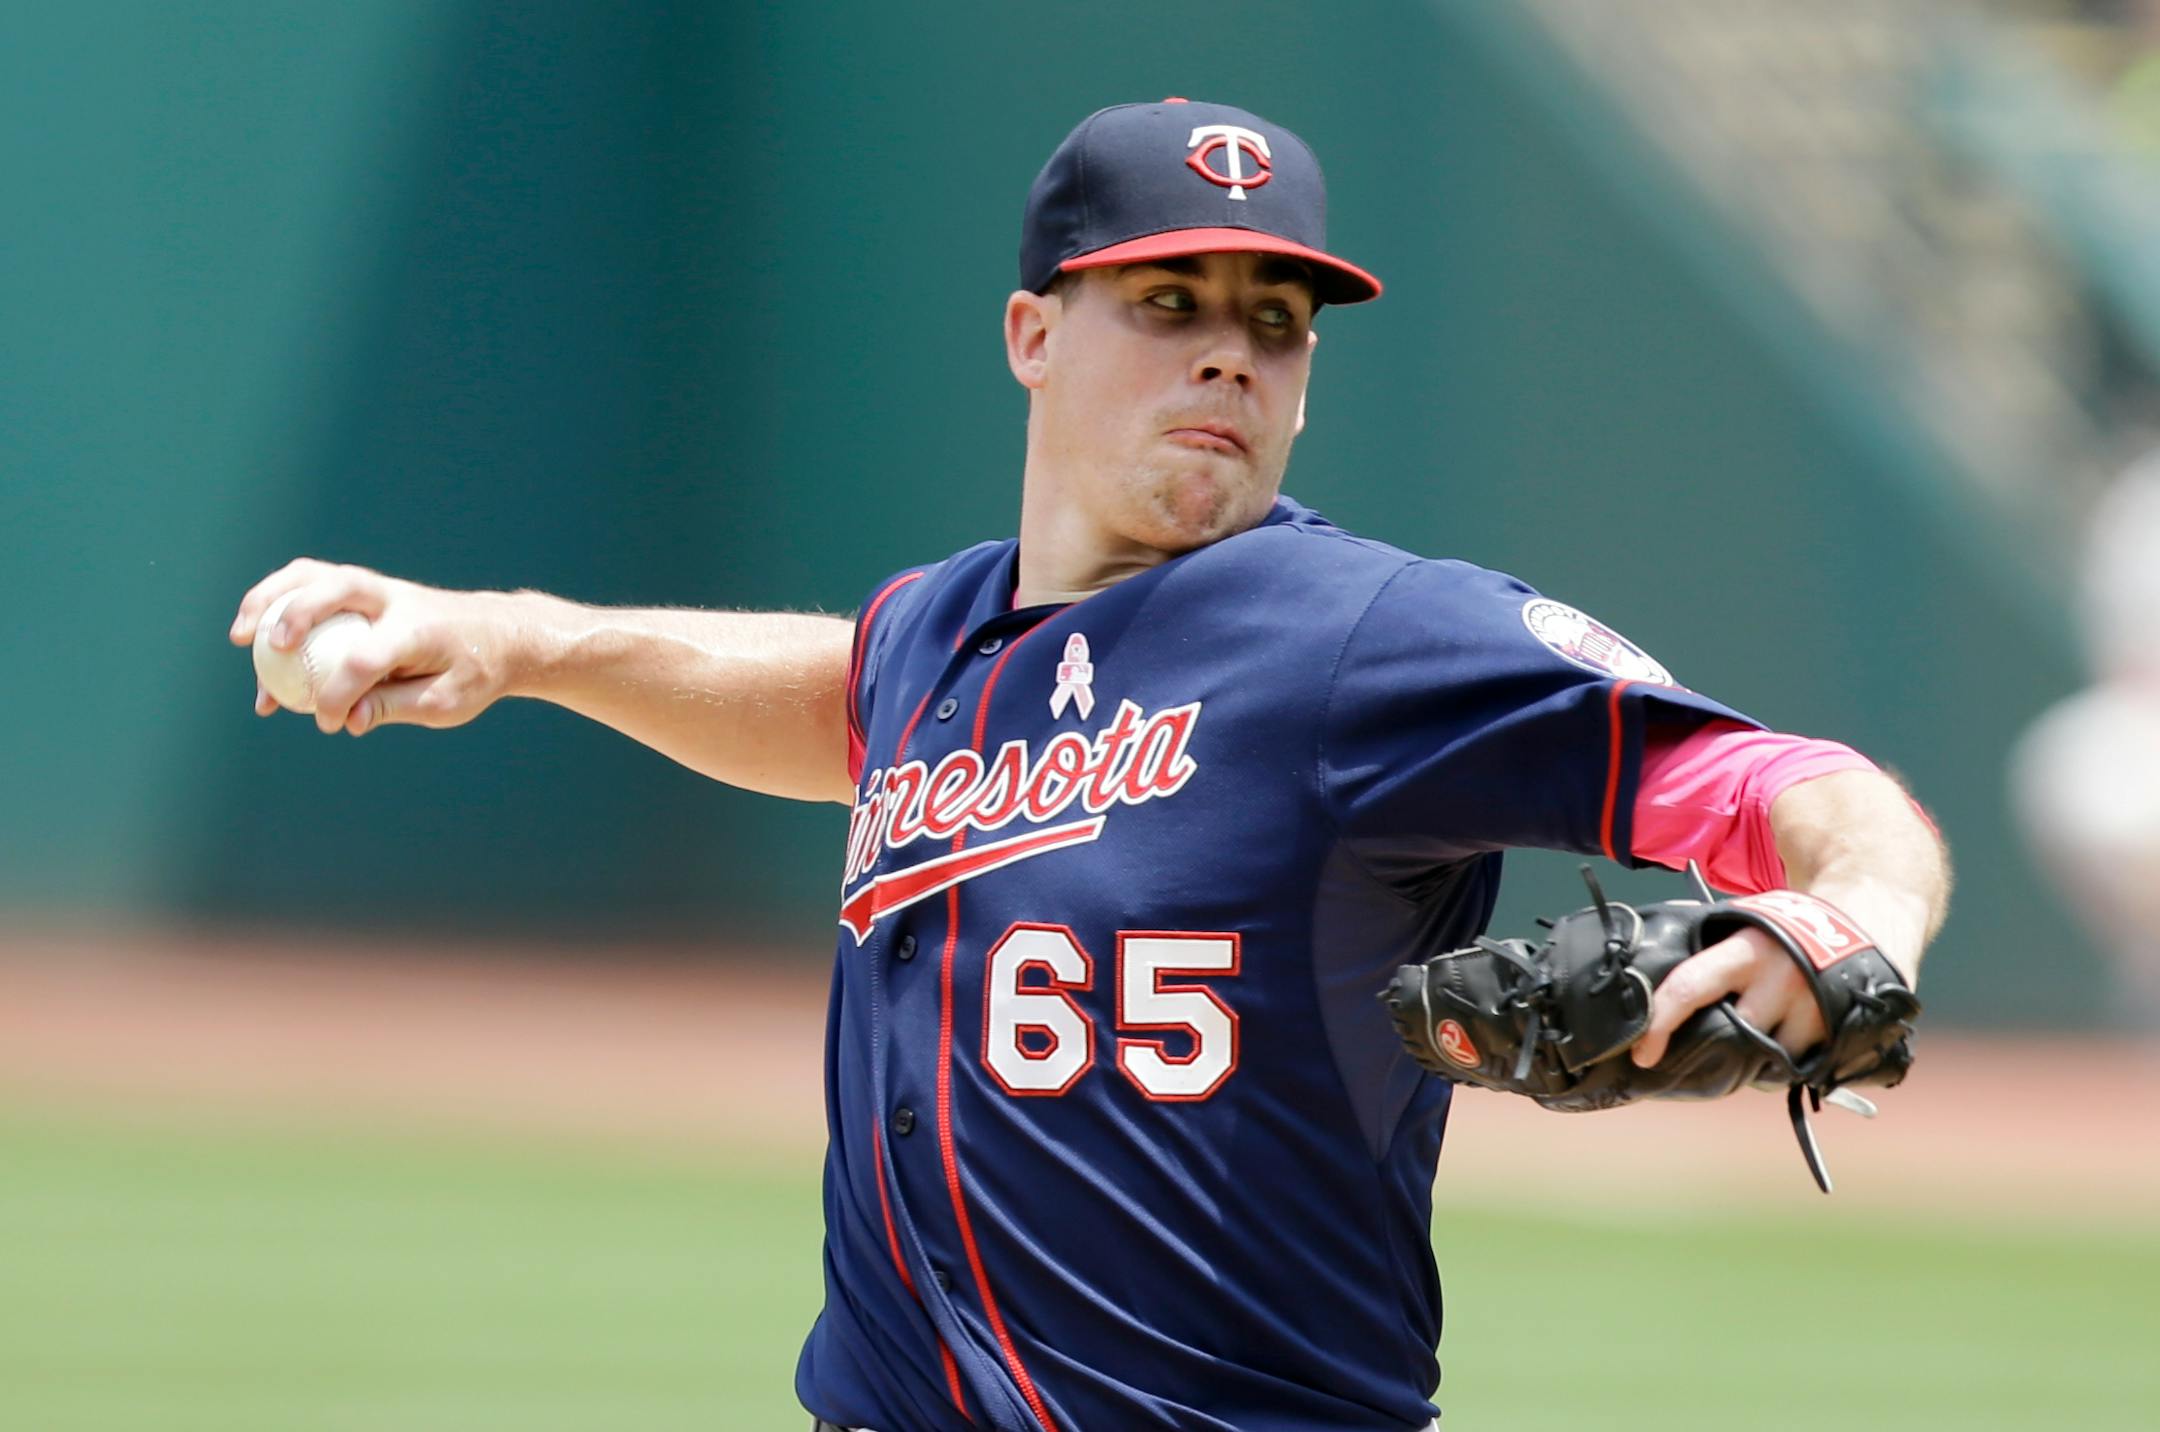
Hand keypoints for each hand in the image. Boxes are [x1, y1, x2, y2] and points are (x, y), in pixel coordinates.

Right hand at [229, 558, 518, 735]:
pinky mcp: (365, 589)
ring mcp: (378, 588)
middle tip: (263, 650)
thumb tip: (346, 720)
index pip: (366, 657)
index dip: (338, 692)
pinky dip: (281, 601)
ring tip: (239, 634)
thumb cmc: (473, 672)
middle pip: (336, 588)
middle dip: (293, 614)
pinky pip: (315, 583)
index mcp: (420, 630)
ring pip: (316, 575)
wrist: (500, 634)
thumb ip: (393, 707)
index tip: (326, 723)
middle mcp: (396, 599)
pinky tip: (255, 631)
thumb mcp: (446, 703)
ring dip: (271, 597)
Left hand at [1629, 923, 1825, 1068]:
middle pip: (1731, 1035)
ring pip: (1764, 1059)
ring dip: (1751, 1059)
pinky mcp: (1835, 1034)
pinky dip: (1780, 1064)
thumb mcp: (1742, 926)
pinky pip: (1794, 1066)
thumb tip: (1651, 974)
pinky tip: (1780, 1043)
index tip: (1644, 1054)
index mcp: (1746, 952)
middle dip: (1715, 1046)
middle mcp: (1780, 982)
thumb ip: (1708, 952)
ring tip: (1751, 1039)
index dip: (1661, 1022)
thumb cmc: (1780, 931)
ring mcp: (1812, 1011)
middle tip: (1703, 1048)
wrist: (1855, 927)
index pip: (1690, 986)